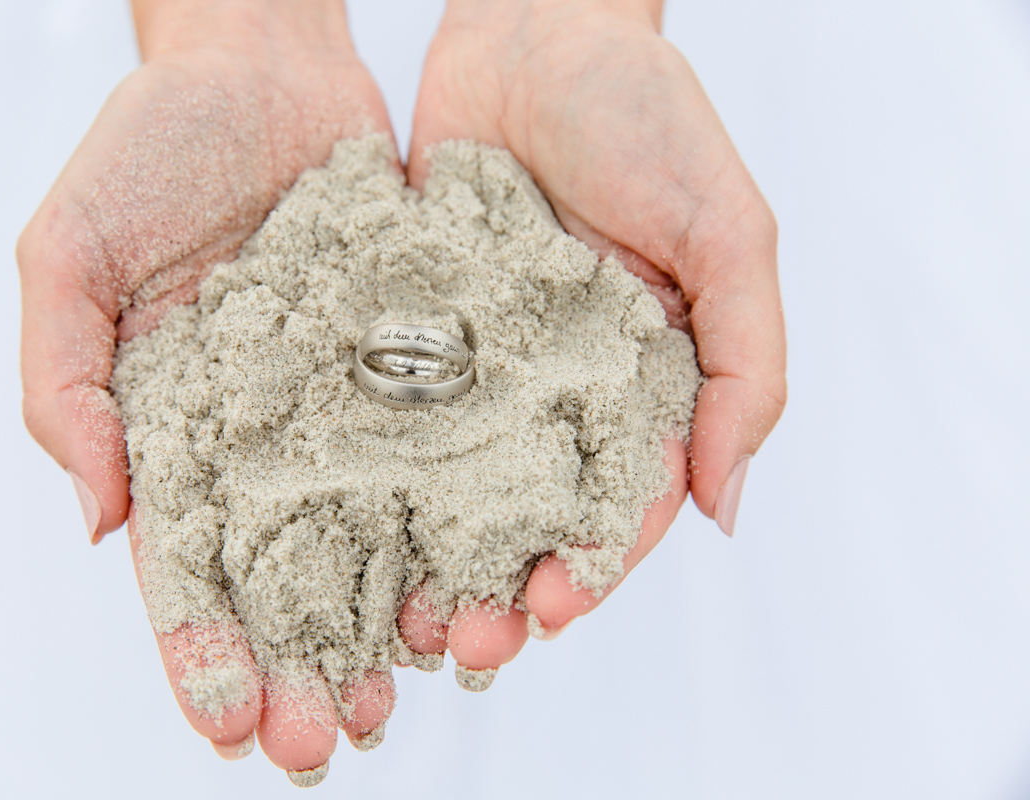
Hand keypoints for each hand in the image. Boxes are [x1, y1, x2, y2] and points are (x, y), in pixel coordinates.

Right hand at [18, 0, 397, 775]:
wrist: (264, 65)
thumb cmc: (149, 147)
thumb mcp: (69, 254)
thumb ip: (65, 385)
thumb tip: (100, 522)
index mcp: (178, 428)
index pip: (185, 563)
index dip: (203, 648)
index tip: (231, 724)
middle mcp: (269, 434)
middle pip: (287, 574)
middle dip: (305, 663)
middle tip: (330, 743)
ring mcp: (346, 404)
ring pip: (372, 534)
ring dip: (386, 619)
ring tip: (410, 692)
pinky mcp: (418, 363)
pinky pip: (440, 452)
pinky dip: (454, 522)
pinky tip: (474, 585)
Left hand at [399, 0, 785, 665]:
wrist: (534, 27)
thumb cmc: (647, 118)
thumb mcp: (729, 232)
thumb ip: (747, 366)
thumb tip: (726, 507)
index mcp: (639, 383)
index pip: (619, 498)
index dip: (589, 564)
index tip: (549, 612)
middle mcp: (554, 389)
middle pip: (526, 513)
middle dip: (499, 584)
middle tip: (461, 645)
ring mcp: (477, 364)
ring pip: (450, 485)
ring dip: (428, 556)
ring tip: (396, 617)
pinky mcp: (408, 329)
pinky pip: (387, 411)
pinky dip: (368, 474)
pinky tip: (340, 525)